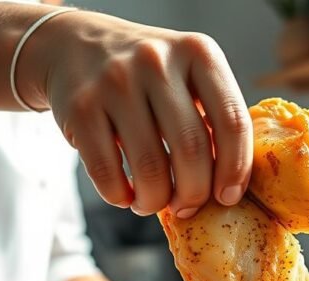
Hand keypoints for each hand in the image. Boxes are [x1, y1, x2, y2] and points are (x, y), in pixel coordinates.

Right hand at [17, 10, 252, 218]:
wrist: (73, 45)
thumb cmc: (144, 75)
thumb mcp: (186, 74)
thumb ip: (212, 116)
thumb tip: (230, 186)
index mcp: (198, 53)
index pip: (232, 121)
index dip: (235, 169)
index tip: (228, 197)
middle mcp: (157, 62)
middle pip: (192, 150)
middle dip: (193, 193)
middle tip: (187, 206)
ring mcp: (115, 82)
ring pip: (150, 168)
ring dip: (154, 200)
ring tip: (151, 202)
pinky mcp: (80, 107)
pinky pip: (107, 173)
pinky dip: (120, 196)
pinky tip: (124, 194)